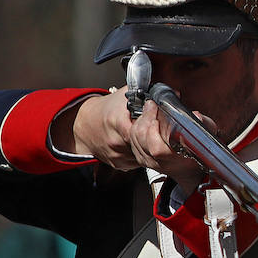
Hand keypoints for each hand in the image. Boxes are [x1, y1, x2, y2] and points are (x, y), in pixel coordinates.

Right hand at [59, 91, 214, 191]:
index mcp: (119, 124)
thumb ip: (148, 92)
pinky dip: (146, 154)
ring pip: (146, 154)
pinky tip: (148, 147)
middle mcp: (118, 143)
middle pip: (148, 144)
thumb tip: (173, 93)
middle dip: (160, 138)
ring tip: (158, 139)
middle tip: (169, 132)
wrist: (84, 125)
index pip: (146, 129)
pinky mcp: (121, 165)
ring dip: (154, 148)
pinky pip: (140, 161)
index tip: (168, 122)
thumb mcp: (125, 94)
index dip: (159, 126)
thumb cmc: (106, 109)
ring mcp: (119, 156)